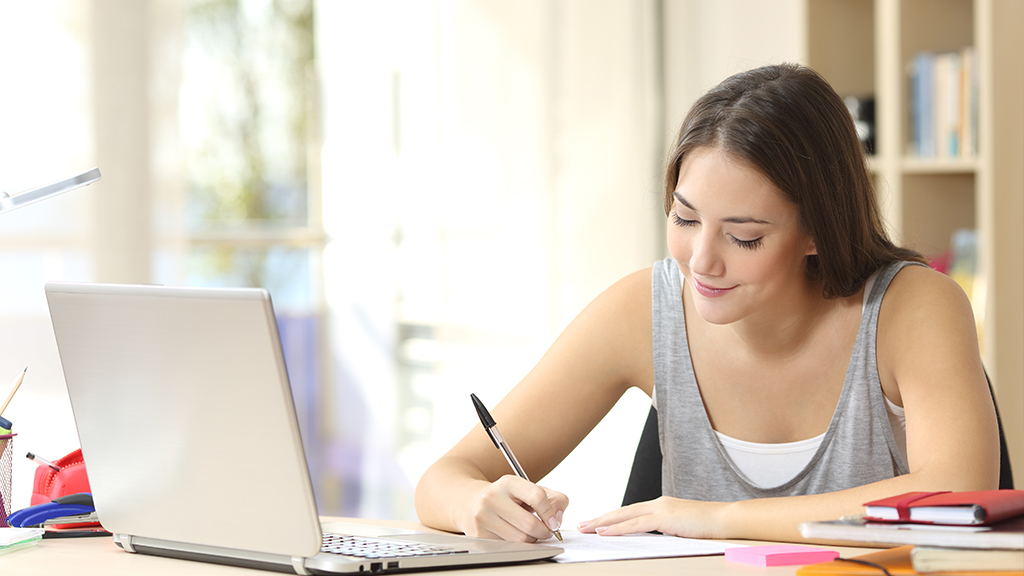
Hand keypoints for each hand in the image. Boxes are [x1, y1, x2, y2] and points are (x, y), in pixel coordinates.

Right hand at [457, 475, 567, 542]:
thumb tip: (558, 517)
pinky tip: (515, 534)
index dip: (550, 513)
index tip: (554, 522)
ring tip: (530, 532)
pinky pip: (509, 546)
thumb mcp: (528, 489)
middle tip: (546, 531)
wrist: (470, 502)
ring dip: (532, 539)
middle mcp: (492, 497)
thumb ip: (553, 499)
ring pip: (520, 539)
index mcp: (508, 482)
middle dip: (544, 532)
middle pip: (529, 524)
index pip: (537, 497)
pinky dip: (518, 544)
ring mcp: (483, 516)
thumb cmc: (506, 497)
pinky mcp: (479, 534)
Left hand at [577, 496, 728, 538]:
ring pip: (624, 516)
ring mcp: (660, 508)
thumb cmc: (707, 527)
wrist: (725, 520)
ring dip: (603, 522)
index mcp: (661, 506)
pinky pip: (636, 524)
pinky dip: (618, 528)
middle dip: (600, 518)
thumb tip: (652, 539)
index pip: (629, 512)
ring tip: (586, 528)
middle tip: (582, 524)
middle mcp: (657, 504)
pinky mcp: (664, 517)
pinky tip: (605, 532)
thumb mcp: (681, 528)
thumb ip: (665, 530)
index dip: (611, 518)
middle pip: (622, 512)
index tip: (596, 523)